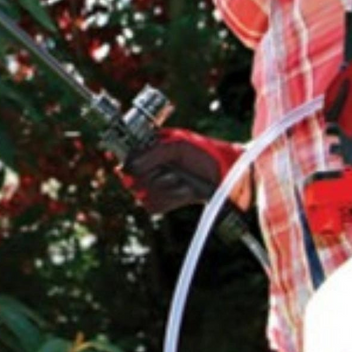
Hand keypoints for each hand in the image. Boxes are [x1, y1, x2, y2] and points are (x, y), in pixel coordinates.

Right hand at [121, 128, 248, 215]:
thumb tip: (128, 166)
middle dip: (154, 176)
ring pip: (143, 194)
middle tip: (172, 170)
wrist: (226, 174)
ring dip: (166, 187)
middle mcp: (149, 168)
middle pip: (132, 179)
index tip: (129, 167)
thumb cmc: (204, 153)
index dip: (126, 164)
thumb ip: (153, 154)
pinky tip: (185, 190)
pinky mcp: (163, 203)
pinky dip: (172, 198)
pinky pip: (154, 206)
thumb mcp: (178, 146)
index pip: (125, 159)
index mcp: (149, 149)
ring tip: (183, 179)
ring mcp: (155, 187)